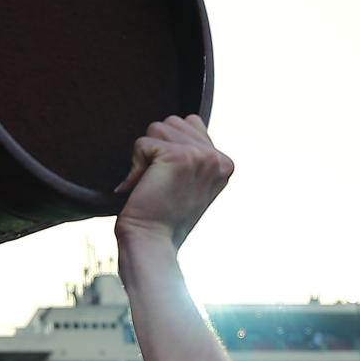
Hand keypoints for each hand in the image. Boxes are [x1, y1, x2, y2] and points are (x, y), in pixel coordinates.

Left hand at [113, 115, 231, 248]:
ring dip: (145, 157)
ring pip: (157, 128)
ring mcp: (201, 155)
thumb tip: (187, 119)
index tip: (172, 183)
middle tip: (161, 184)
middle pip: (173, 122)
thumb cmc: (163, 216)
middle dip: (157, 149)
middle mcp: (217, 158)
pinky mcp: (178, 156)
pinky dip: (134, 167)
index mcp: (225, 163)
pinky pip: (142, 143)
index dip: (169, 149)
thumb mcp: (191, 181)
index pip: (191, 123)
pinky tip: (143, 188)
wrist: (152, 241)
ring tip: (154, 185)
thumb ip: (195, 150)